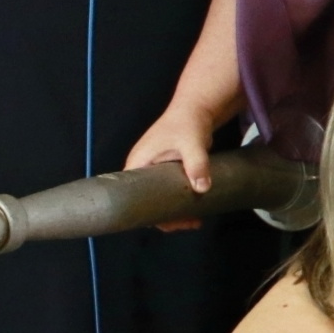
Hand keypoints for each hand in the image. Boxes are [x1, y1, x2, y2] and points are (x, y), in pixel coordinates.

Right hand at [125, 100, 221, 226]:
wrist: (196, 109)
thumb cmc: (188, 123)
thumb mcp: (192, 143)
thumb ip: (196, 164)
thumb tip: (202, 188)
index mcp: (137, 164)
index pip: (132, 197)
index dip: (147, 213)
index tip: (169, 222)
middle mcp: (141, 169)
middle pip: (145, 201)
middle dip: (164, 216)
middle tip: (188, 223)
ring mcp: (152, 171)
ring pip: (157, 198)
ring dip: (174, 210)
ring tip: (194, 220)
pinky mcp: (164, 171)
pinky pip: (167, 191)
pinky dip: (178, 201)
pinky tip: (194, 209)